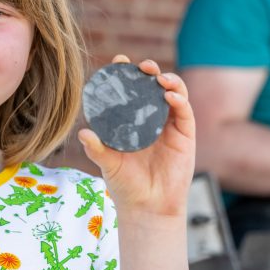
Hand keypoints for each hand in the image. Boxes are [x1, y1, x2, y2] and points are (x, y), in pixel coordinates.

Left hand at [78, 56, 195, 218]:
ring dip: (167, 80)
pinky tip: (169, 96)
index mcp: (132, 120)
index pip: (130, 90)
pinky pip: (184, 111)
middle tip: (141, 67)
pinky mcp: (185, 134)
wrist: (148, 207)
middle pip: (153, 86)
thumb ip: (96, 149)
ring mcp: (170, 125)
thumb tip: (83, 133)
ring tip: (157, 77)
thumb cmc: (126, 185)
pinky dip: (179, 99)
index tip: (118, 61)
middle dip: (149, 71)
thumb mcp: (108, 164)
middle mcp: (151, 118)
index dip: (125, 73)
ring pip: (173, 92)